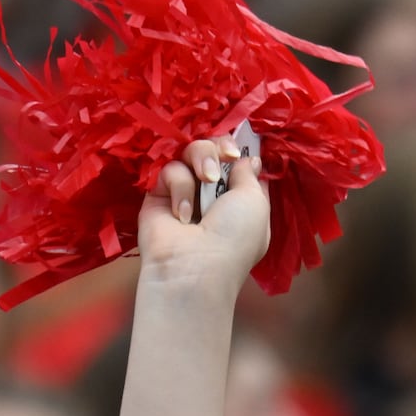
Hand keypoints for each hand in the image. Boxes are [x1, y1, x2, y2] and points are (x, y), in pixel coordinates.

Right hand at [138, 136, 269, 291]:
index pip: (239, 161)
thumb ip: (249, 175)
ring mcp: (187, 191)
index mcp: (242, 199)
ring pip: (191, 151)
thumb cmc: (233, 237)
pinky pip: (171, 169)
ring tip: (205, 180)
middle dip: (218, 148)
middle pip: (214, 148)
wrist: (193, 266)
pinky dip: (180, 187)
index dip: (238, 150)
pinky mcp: (159, 192)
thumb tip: (248, 158)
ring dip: (201, 160)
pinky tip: (182, 215)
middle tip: (222, 157)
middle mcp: (215, 193)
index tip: (239, 151)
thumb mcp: (255, 203)